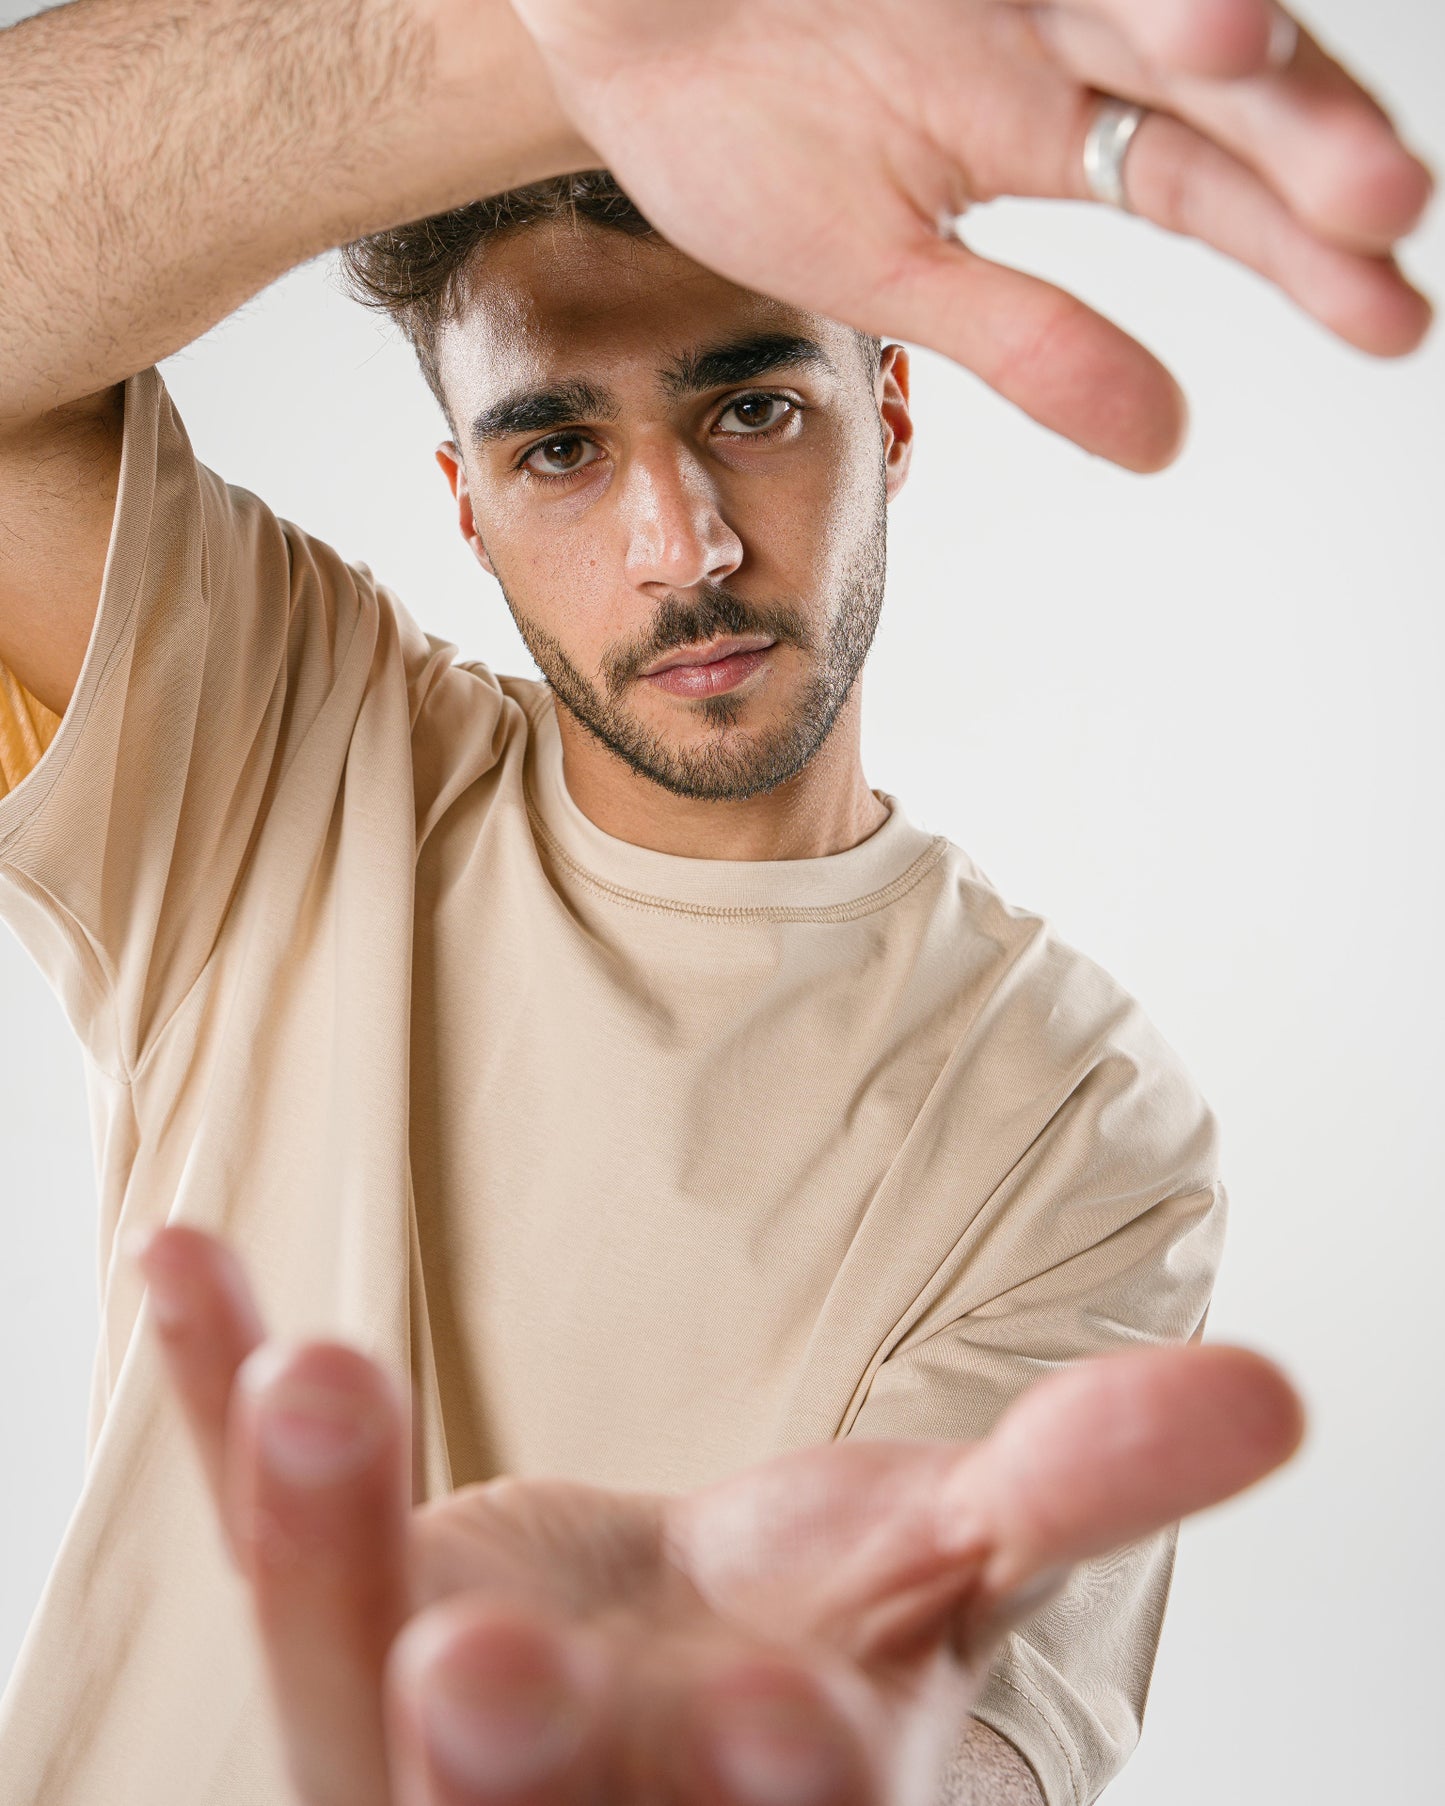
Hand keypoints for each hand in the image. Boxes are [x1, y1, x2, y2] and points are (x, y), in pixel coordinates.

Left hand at [135, 1224, 1302, 1805]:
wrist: (642, 1672)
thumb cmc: (812, 1636)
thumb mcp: (953, 1562)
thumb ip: (1087, 1481)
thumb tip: (1276, 1391)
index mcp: (757, 1797)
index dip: (787, 1785)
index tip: (790, 1721)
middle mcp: (563, 1794)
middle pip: (509, 1795)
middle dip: (497, 1743)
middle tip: (464, 1667)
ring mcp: (408, 1704)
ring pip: (336, 1651)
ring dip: (324, 1527)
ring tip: (313, 1380)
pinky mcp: (332, 1591)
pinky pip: (250, 1507)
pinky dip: (209, 1392)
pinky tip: (184, 1261)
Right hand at [506, 0, 1433, 470]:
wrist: (604, 14)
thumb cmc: (728, 129)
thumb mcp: (877, 264)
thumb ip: (1023, 342)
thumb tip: (1168, 445)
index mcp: (1038, 130)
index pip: (1201, 189)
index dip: (1302, 253)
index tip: (1393, 324)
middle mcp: (1053, 30)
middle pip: (1217, 86)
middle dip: (1305, 146)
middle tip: (1386, 211)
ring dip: (1210, 25)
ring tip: (1245, 62)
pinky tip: (1186, 4)